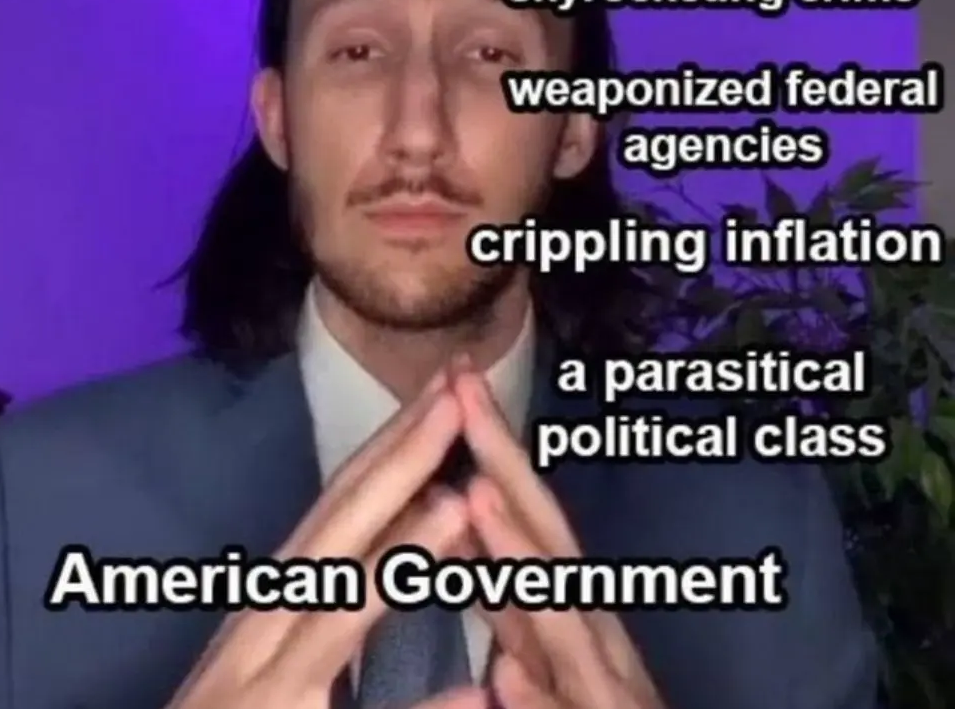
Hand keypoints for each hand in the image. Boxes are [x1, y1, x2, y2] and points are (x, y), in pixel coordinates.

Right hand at [166, 371, 482, 708]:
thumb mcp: (286, 648)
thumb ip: (349, 593)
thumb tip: (424, 516)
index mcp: (276, 599)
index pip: (339, 504)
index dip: (390, 442)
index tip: (443, 388)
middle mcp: (262, 629)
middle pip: (335, 529)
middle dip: (397, 459)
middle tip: (455, 391)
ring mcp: (264, 690)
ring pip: (335, 616)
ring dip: (399, 560)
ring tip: (462, 507)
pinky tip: (475, 697)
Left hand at [454, 369, 664, 708]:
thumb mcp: (554, 659)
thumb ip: (519, 606)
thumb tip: (477, 539)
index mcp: (569, 614)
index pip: (526, 516)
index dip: (491, 448)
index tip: (451, 381)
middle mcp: (595, 637)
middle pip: (549, 539)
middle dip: (506, 463)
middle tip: (463, 389)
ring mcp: (607, 691)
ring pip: (563, 625)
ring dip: (521, 561)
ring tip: (475, 499)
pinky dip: (538, 697)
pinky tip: (500, 669)